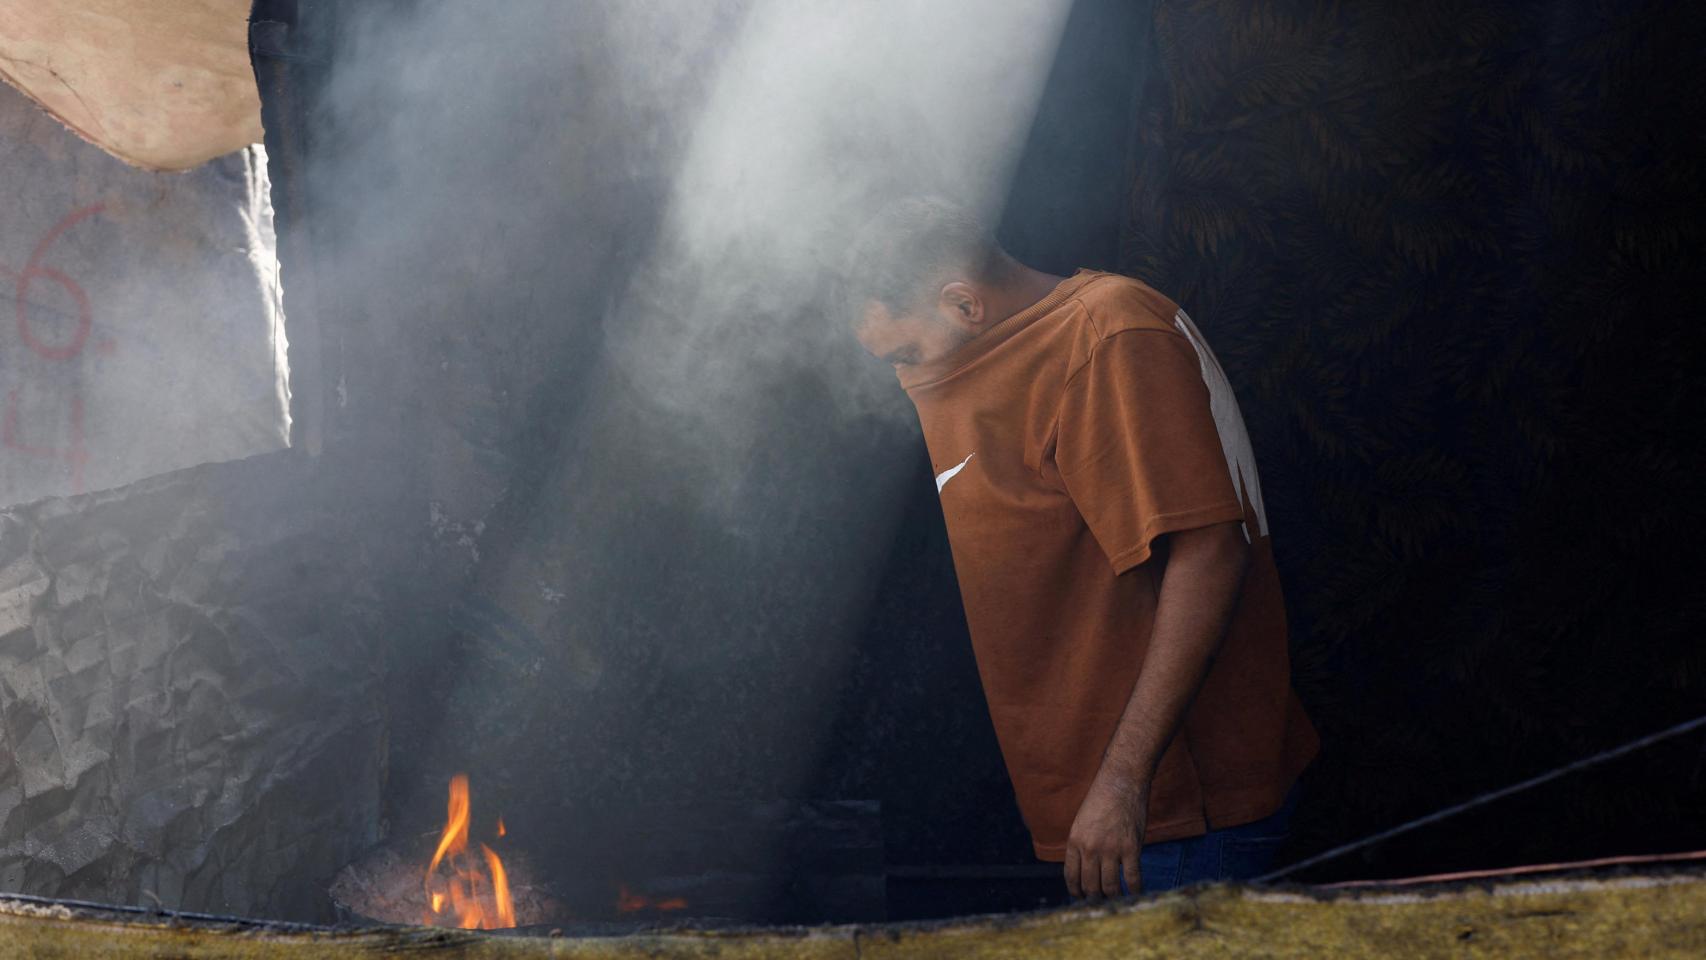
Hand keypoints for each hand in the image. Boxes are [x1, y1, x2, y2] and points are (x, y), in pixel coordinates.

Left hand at [1064, 775, 1146, 899]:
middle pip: (1090, 886)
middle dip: (1095, 898)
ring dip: (1113, 898)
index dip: (1076, 892)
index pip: (1071, 876)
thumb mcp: (1082, 821)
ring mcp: (1111, 849)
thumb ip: (1081, 844)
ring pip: (1110, 887)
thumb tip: (1084, 869)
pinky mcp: (1131, 848)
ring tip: (1117, 900)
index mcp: (1075, 841)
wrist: (1121, 782)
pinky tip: (1135, 893)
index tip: (1082, 898)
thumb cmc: (1102, 799)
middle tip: (1101, 903)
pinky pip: (1132, 878)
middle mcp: (1090, 848)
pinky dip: (1134, 890)